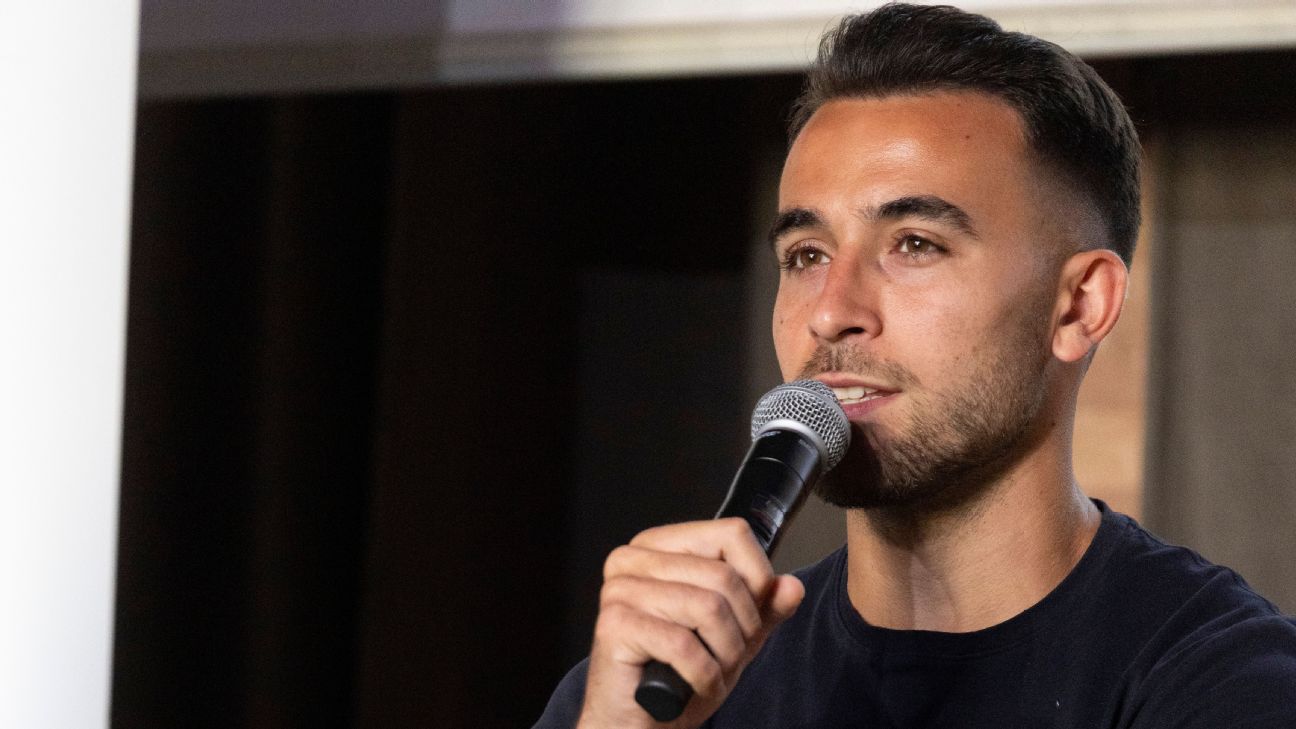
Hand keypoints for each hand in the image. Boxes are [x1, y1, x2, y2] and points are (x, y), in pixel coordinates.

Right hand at [575, 518, 804, 728]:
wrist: (640, 720)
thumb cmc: (677, 675)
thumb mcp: (733, 635)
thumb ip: (763, 607)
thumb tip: (791, 586)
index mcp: (660, 546)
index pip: (731, 534)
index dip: (757, 579)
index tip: (751, 614)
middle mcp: (633, 559)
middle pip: (723, 575)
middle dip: (742, 628)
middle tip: (729, 655)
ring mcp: (620, 589)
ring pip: (709, 607)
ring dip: (725, 654)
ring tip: (713, 670)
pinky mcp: (614, 624)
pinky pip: (684, 645)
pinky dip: (704, 675)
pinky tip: (696, 684)